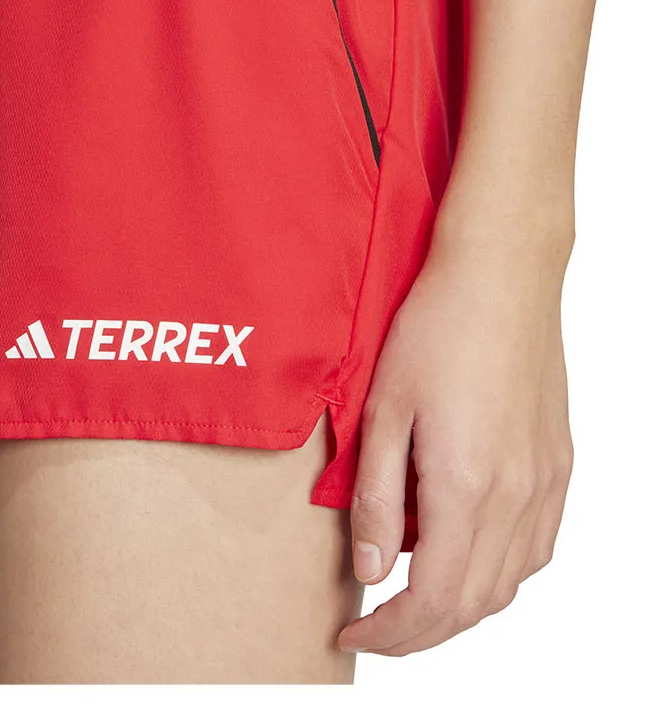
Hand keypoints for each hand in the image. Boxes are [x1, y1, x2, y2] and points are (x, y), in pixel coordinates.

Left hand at [337, 229, 573, 654]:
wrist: (499, 277)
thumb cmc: (434, 330)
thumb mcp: (383, 410)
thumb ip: (375, 498)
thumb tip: (370, 571)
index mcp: (466, 486)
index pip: (431, 600)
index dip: (389, 633)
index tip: (352, 635)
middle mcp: (517, 497)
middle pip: (473, 604)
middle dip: (418, 631)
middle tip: (373, 625)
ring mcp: (546, 483)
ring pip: (508, 583)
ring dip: (458, 606)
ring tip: (409, 594)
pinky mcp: (559, 464)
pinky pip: (535, 548)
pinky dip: (497, 572)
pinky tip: (465, 553)